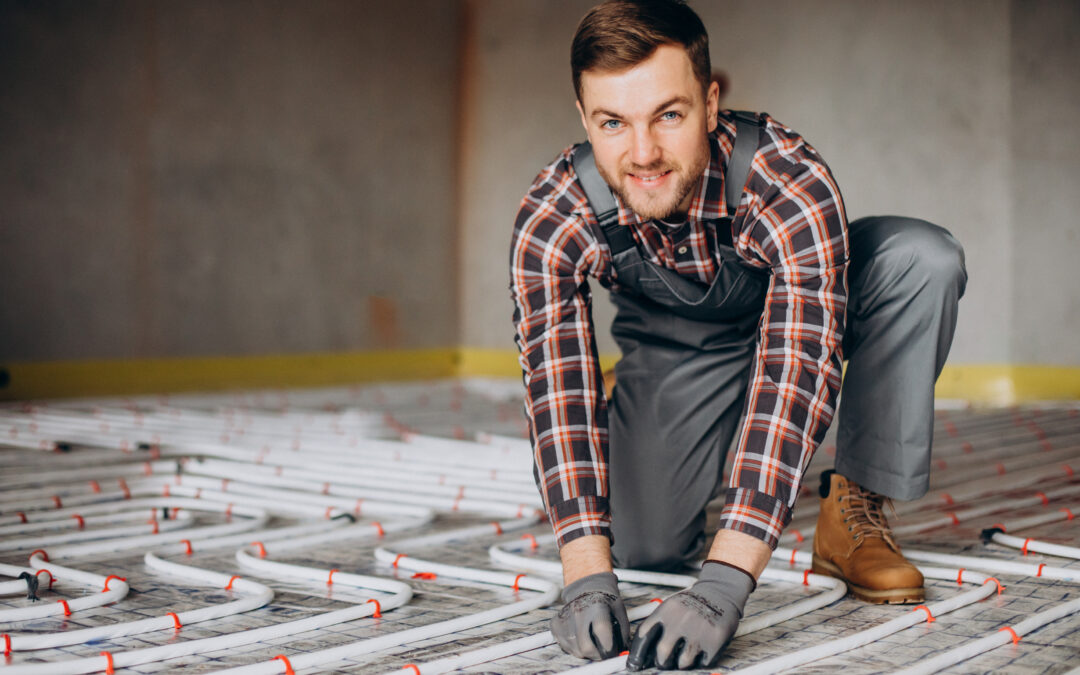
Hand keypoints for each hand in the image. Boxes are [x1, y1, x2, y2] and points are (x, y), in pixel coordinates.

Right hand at [550, 571, 629, 659]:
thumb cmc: (607, 603)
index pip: (602, 633)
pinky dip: (574, 647)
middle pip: (586, 647)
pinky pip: (565, 646)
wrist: (588, 588)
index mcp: (598, 607)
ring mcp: (565, 618)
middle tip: (602, 650)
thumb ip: (620, 638)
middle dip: (597, 654)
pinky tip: (580, 637)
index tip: (612, 652)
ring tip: (591, 639)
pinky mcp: (555, 625)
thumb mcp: (620, 616)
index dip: (609, 649)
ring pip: (576, 651)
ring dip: (585, 651)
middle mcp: (578, 612)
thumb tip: (618, 656)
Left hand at [626, 561, 754, 669]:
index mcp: (665, 611)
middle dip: (661, 663)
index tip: (634, 665)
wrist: (720, 592)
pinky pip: (702, 663)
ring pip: (683, 662)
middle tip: (663, 663)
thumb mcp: (671, 607)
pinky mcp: (714, 640)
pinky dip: (700, 662)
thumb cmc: (691, 604)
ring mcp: (698, 631)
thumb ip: (658, 626)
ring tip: (685, 655)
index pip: (644, 635)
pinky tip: (701, 651)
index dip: (637, 654)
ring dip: (682, 663)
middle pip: (662, 653)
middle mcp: (680, 620)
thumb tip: (644, 655)